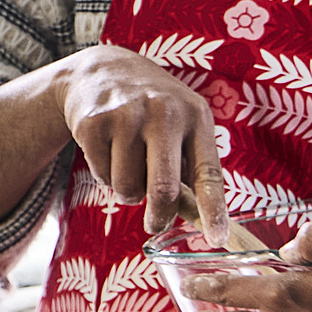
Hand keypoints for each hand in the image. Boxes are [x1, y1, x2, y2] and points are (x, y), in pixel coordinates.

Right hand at [52, 46, 228, 240]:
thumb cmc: (151, 110)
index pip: (208, 173)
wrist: (103, 72)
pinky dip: (105, 174)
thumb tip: (202, 221)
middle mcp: (163, 113)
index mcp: (195, 116)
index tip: (217, 239)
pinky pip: (102, 176)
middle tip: (155, 225)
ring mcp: (125, 116)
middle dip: (159, 217)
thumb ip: (189, 167)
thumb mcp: (180, 125)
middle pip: (163, 189)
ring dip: (127, 189)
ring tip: (128, 164)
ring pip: (128, 188)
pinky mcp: (93, 124)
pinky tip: (109, 149)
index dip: (213, 209)